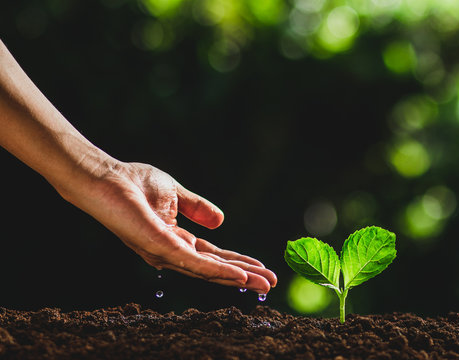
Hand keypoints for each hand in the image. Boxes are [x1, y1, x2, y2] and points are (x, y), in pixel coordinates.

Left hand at [68, 161, 276, 293]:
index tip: (263, 268)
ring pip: (207, 270)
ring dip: (237, 277)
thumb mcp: (176, 194)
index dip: (238, 262)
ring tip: (262, 283)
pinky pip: (194, 263)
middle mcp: (171, 252)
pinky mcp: (160, 247)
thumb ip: (198, 208)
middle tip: (271, 284)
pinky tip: (239, 276)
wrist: (107, 177)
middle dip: (243, 276)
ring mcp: (166, 252)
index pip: (212, 255)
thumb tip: (222, 222)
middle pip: (213, 268)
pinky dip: (218, 271)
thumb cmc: (134, 183)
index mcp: (176, 239)